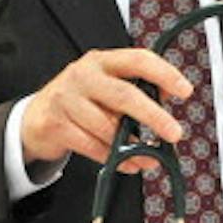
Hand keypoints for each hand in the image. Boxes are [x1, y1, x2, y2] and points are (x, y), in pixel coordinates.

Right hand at [20, 47, 191, 168]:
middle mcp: (83, 75)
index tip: (185, 90)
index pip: (138, 59)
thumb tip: (167, 97)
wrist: (37, 116)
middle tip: (174, 133)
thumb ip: (136, 89)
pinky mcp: (56, 124)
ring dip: (133, 147)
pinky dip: (114, 158)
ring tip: (149, 158)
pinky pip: (92, 146)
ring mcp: (66, 99)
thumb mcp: (107, 86)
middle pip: (124, 95)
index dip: (164, 74)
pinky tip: (127, 163)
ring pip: (108, 127)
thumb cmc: (81, 100)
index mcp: (102, 61)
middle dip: (154, 116)